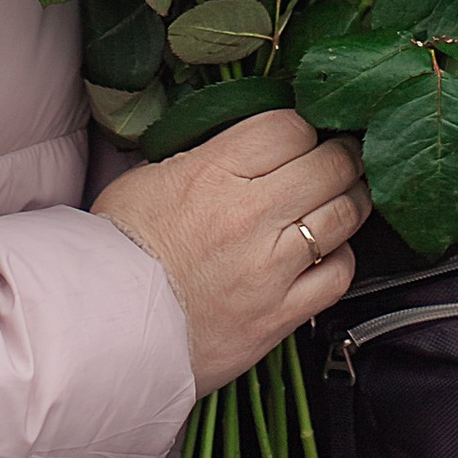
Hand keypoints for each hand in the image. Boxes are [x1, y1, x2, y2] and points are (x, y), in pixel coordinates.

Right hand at [94, 110, 368, 396]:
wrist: (106, 332)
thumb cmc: (119, 251)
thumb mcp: (149, 179)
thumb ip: (204, 155)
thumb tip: (245, 145)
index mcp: (214, 172)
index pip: (290, 126)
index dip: (303, 125)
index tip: (303, 134)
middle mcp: (250, 214)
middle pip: (330, 164)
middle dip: (342, 154)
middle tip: (340, 157)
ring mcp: (270, 267)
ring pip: (345, 215)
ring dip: (351, 200)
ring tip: (342, 197)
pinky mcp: (280, 314)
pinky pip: (338, 275)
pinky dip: (341, 258)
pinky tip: (326, 253)